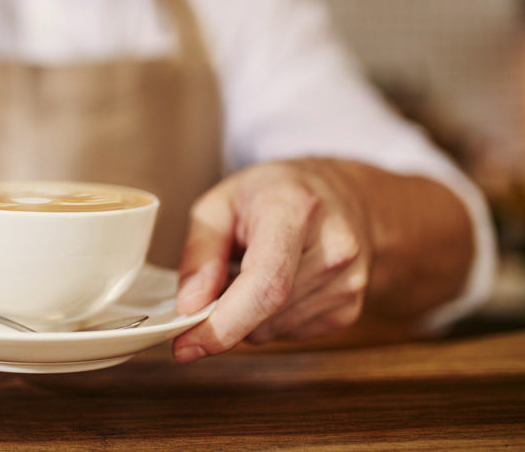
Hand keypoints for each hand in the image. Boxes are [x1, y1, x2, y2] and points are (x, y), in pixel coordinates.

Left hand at [172, 160, 372, 362]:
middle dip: (222, 314)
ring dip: (246, 315)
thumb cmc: (276, 193)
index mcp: (296, 211)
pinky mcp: (349, 310)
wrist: (345, 195)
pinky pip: (288, 333)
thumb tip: (189, 306)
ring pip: (270, 330)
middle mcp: (333, 249)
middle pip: (264, 313)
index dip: (223, 323)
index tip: (186, 343)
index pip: (266, 284)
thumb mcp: (220, 202)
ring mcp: (348, 283)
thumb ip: (200, 251)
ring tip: (252, 270)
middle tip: (213, 283)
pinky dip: (268, 318)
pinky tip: (277, 282)